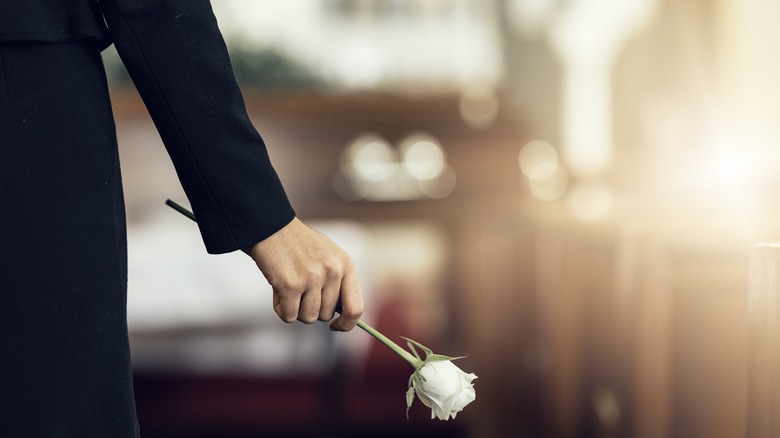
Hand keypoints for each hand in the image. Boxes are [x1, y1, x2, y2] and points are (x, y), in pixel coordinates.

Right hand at [245, 218, 363, 330]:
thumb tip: (342, 317)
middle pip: (326, 316)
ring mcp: (312, 278)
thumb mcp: (329, 257)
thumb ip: (339, 283)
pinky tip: (277, 290)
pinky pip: (289, 316)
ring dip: (296, 309)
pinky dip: (281, 309)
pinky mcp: (291, 285)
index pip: (356, 308)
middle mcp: (333, 271)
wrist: (271, 228)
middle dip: (311, 309)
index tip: (335, 326)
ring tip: (289, 288)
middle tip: (300, 289)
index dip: (347, 324)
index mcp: (346, 264)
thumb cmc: (300, 246)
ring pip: (308, 318)